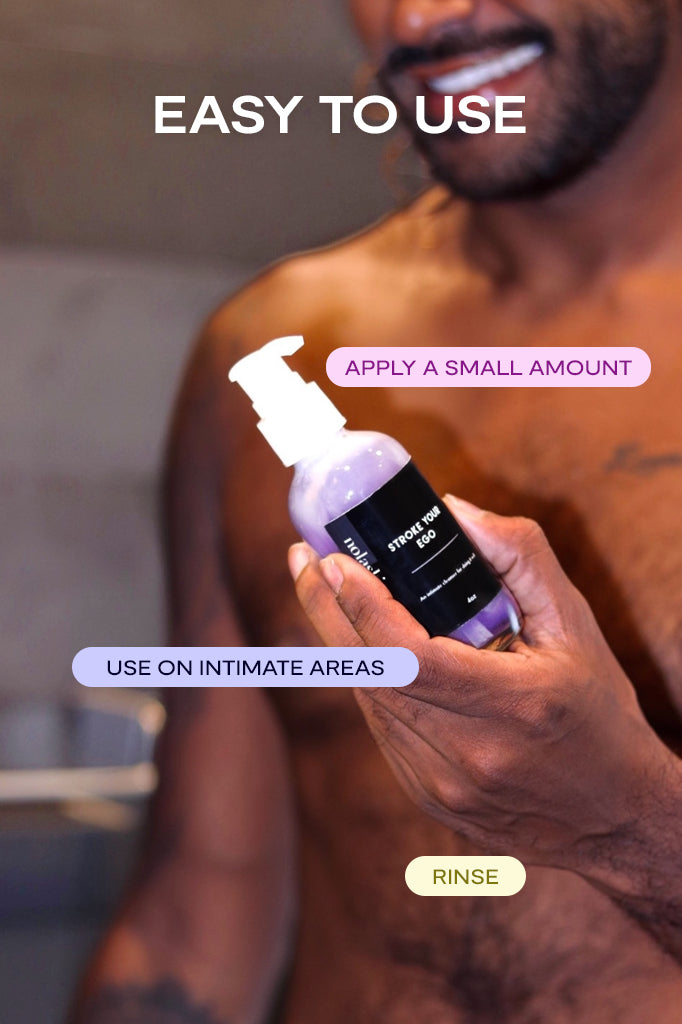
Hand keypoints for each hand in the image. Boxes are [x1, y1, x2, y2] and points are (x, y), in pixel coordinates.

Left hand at [288, 497, 676, 878]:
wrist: (615, 815)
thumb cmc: (597, 711)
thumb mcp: (575, 624)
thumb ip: (520, 557)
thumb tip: (453, 513)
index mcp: (512, 708)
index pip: (409, 656)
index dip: (361, 605)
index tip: (332, 560)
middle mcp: (469, 757)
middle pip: (370, 677)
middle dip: (326, 610)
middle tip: (306, 560)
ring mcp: (442, 787)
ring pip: (368, 702)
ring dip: (344, 644)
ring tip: (331, 591)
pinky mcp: (428, 799)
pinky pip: (381, 728)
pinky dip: (370, 683)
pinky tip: (372, 650)